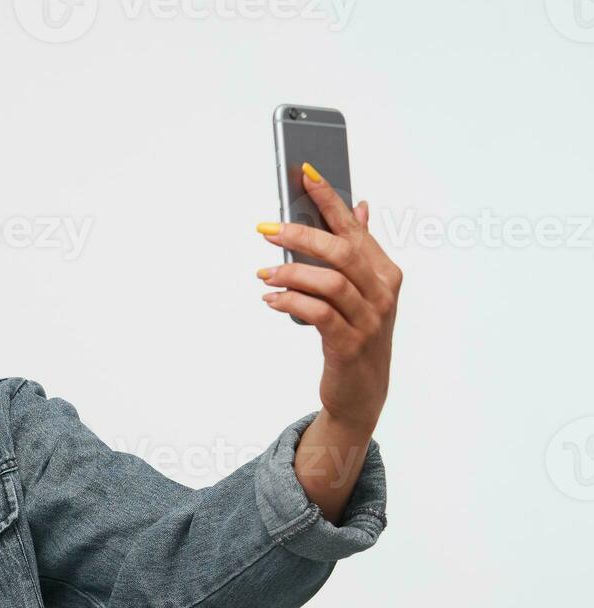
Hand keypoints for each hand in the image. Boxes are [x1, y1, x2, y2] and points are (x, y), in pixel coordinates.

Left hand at [256, 162, 400, 434]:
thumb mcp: (363, 291)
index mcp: (384, 273)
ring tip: (264, 273)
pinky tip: (271, 299)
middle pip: (342, 252)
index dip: (331, 200)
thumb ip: (360, 250)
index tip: (306, 174)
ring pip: (330, 282)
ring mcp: (368, 320)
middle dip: (302, 234)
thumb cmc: (357, 335)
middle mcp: (382, 293)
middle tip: (267, 230)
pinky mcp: (349, 345)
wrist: (362, 392)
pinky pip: (319, 315)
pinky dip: (291, 302)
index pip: (355, 228)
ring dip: (291, 272)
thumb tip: (359, 208)